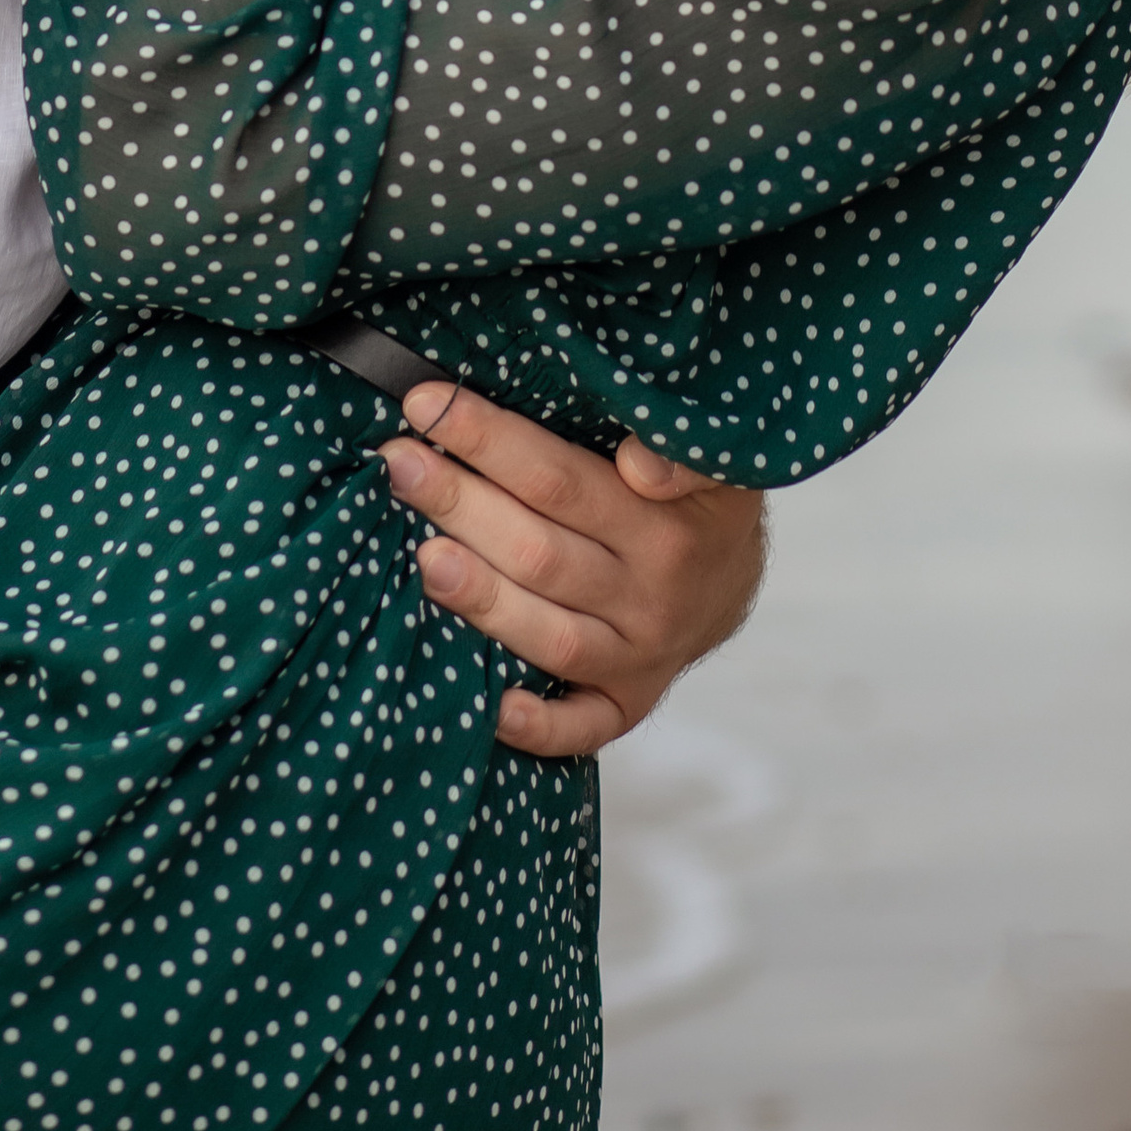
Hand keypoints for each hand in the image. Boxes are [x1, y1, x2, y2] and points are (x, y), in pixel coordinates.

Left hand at [378, 385, 765, 757]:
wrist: (732, 577)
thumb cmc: (697, 499)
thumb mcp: (713, 458)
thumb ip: (680, 450)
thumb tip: (640, 463)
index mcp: (663, 528)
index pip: (558, 481)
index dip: (488, 440)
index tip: (426, 405)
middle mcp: (649, 597)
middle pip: (538, 554)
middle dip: (460, 504)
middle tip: (398, 466)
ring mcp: (638, 657)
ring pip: (550, 635)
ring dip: (482, 598)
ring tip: (424, 558)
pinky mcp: (629, 702)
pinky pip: (585, 725)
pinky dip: (540, 725)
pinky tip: (493, 708)